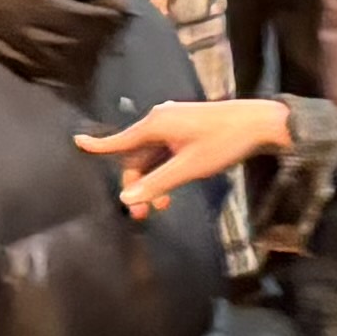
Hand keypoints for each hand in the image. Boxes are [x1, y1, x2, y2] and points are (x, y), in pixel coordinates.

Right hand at [80, 99, 291, 217]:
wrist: (260, 124)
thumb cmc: (224, 142)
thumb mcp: (189, 168)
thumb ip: (157, 184)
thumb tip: (126, 198)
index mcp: (155, 125)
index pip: (119, 140)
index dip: (97, 146)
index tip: (76, 143)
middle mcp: (160, 121)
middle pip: (136, 156)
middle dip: (137, 184)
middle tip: (143, 214)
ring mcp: (174, 124)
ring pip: (152, 157)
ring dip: (153, 181)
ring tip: (161, 207)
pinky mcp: (187, 129)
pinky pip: (165, 152)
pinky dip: (165, 171)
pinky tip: (171, 190)